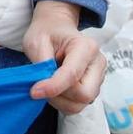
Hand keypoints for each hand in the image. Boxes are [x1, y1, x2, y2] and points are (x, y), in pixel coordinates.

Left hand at [22, 0, 106, 115]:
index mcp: (86, 46)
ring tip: (47, 85)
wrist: (57, 29)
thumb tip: (42, 88)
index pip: (72, 74)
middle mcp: (97, 63)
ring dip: (59, 101)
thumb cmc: (47, 33)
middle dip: (60, 95)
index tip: (34, 91)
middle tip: (41, 85)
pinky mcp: (93, 87)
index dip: (53, 87)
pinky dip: (63, 102)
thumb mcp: (36, 41)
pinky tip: (55, 88)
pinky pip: (78, 105)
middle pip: (84, 94)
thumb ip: (42, 65)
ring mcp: (98, 77)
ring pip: (81, 103)